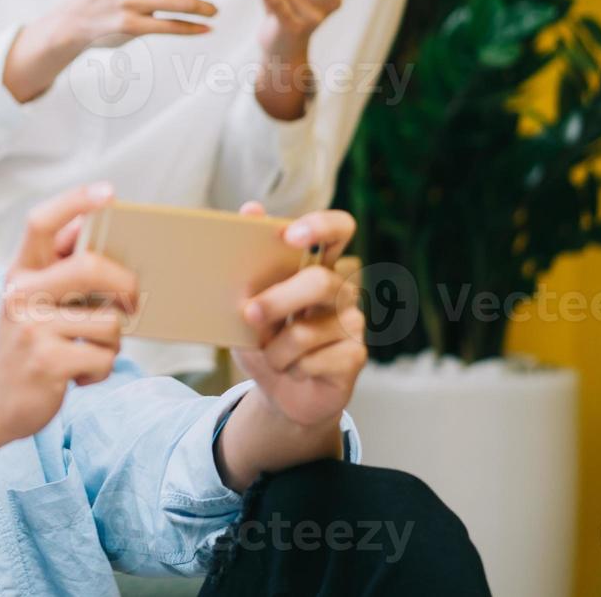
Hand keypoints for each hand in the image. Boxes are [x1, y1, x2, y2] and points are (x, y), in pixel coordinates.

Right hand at [0, 183, 137, 440]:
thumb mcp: (28, 301)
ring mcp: (32, 329)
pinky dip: (101, 370)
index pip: (41, 222)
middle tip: (133, 304)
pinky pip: (103, 357)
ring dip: (112, 343)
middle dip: (125, 285)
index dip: (75, 201)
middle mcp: (21, 294)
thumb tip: (89, 227)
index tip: (109, 193)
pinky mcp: (47, 363)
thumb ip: (55, 268)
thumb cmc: (24, 345)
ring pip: (108, 321)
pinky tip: (81, 377)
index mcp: (19, 273)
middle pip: (90, 267)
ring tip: (91, 352)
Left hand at [232, 202, 365, 429]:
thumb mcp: (244, 306)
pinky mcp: (356, 355)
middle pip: (320, 281)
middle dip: (279, 300)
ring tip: (270, 356)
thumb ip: (249, 264)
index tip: (290, 236)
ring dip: (275, 350)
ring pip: (308, 331)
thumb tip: (250, 209)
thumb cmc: (263, 340)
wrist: (278, 392)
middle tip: (250, 314)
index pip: (339, 229)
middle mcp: (341, 289)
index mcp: (316, 265)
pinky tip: (294, 370)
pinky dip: (292, 368)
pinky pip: (316, 360)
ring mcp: (353, 322)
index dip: (320, 227)